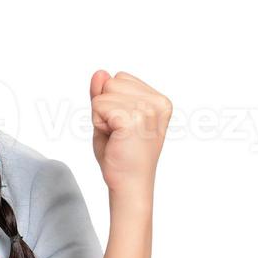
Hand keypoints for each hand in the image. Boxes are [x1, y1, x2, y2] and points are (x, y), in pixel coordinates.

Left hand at [89, 70, 170, 199]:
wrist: (129, 184)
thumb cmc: (121, 155)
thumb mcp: (110, 117)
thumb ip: (104, 94)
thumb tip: (100, 72)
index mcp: (159, 100)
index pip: (120, 78)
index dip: (112, 102)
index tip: (124, 126)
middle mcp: (158, 102)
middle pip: (111, 82)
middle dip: (105, 108)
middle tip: (118, 133)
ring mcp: (147, 109)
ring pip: (102, 94)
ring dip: (101, 117)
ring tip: (117, 137)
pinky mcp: (133, 118)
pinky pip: (98, 105)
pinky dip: (98, 123)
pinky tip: (114, 139)